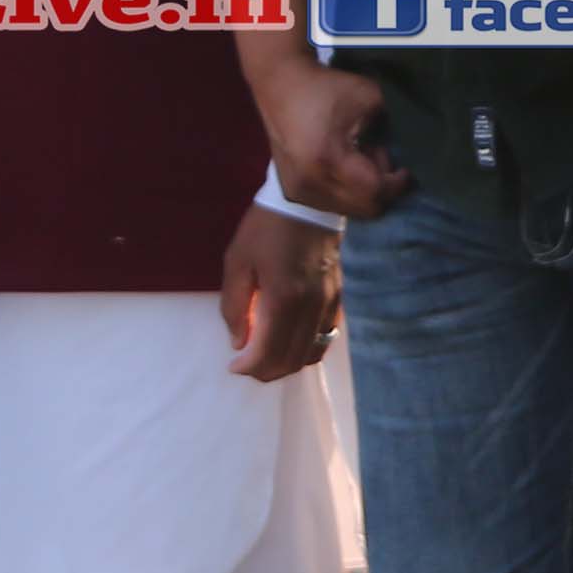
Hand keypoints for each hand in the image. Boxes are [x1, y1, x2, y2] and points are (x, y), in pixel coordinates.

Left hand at [220, 202, 344, 379]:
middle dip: (265, 371)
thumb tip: (239, 343)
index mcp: (282, 298)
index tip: (234, 365)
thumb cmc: (265, 229)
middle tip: (247, 364)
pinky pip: (327, 337)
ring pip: (311, 353)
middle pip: (291, 360)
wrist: (307, 201)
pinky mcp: (338, 298)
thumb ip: (234, 306)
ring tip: (267, 357)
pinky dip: (308, 350)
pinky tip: (292, 343)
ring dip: (287, 364)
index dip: (248, 367)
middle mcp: (310, 307)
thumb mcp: (237, 263)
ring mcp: (328, 303)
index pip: (268, 353)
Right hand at [236, 38, 406, 218]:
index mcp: (328, 159)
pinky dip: (346, 192)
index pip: (374, 191)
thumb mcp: (368, 96)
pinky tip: (345, 166)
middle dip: (381, 189)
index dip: (396, 184)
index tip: (405, 169)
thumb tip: (416, 145)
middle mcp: (309, 183)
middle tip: (381, 159)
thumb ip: (395, 122)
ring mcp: (298, 191)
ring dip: (363, 191)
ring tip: (362, 160)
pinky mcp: (291, 192)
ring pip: (348, 209)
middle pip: (363, 208)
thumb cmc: (326, 88)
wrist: (279, 83)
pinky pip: (330, 204)